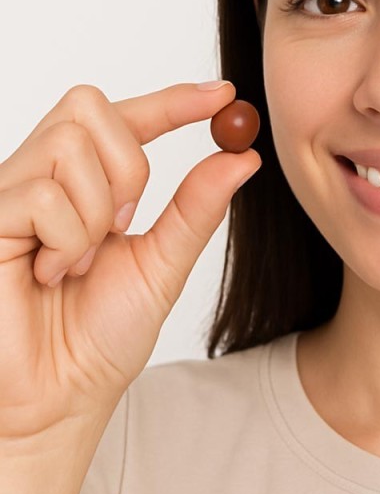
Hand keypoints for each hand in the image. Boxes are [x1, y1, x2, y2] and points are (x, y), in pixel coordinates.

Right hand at [0, 82, 260, 440]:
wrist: (59, 397)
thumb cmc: (103, 336)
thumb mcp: (164, 261)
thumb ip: (198, 206)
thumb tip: (242, 157)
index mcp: (89, 184)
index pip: (129, 117)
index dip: (175, 99)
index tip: (224, 95)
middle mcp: (46, 177)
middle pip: (90, 107)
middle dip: (128, 164)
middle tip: (126, 222)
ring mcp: (11, 195)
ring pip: (69, 145)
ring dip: (97, 212)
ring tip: (80, 261)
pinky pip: (42, 195)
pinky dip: (67, 240)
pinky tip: (50, 274)